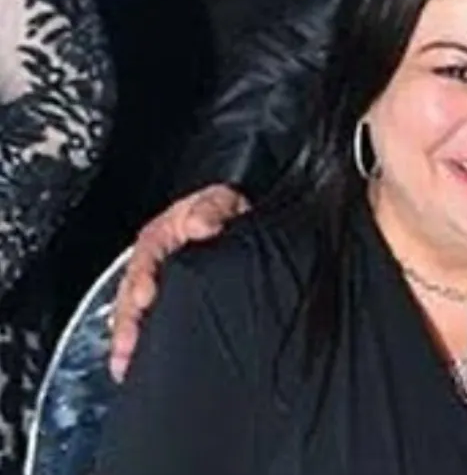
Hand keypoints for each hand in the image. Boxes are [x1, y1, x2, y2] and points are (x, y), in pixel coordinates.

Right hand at [109, 184, 249, 381]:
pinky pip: (144, 328)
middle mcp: (153, 264)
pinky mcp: (165, 308)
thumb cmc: (223, 216)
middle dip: (126, 319)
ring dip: (126, 338)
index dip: (141, 276)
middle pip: (130, 292)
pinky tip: (131, 368)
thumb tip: (199, 225)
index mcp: (162, 236)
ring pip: (131, 313)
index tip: (144, 297)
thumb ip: (210, 208)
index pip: (145, 255)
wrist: (238, 230)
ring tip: (124, 364)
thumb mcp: (220, 202)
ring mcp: (157, 287)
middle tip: (127, 344)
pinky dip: (135, 348)